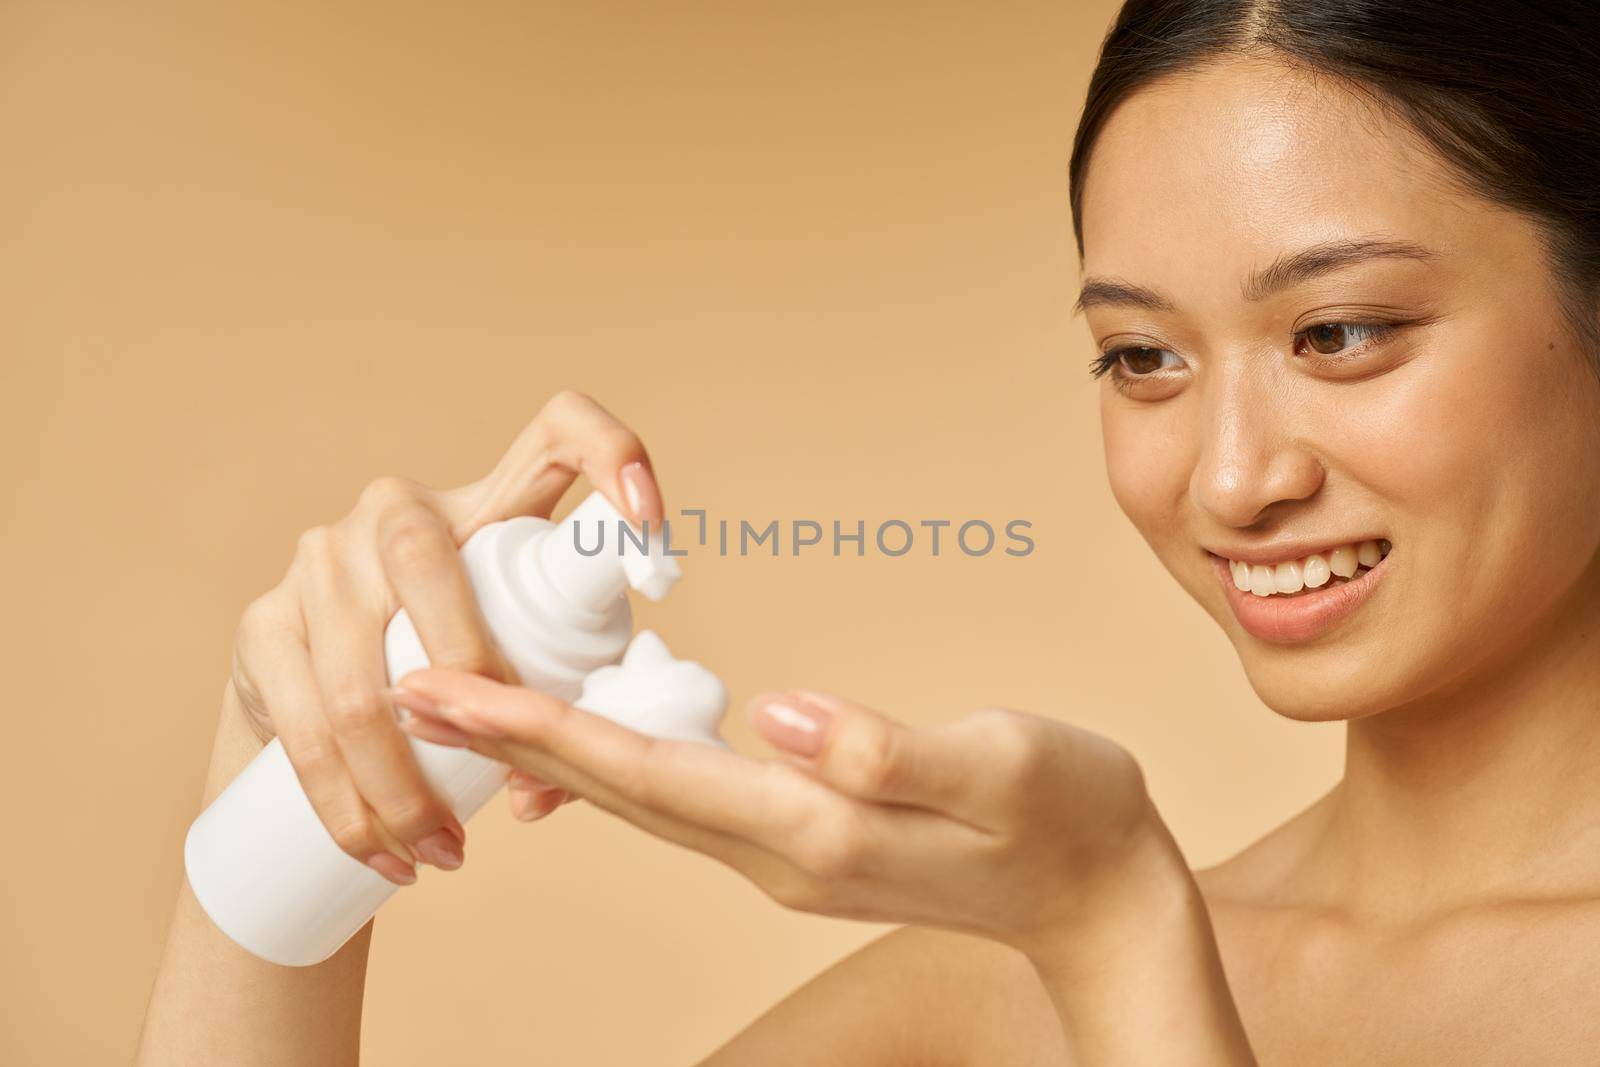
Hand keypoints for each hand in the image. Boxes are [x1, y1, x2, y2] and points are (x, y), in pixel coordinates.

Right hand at [226, 390, 661, 884]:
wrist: (317, 688)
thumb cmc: (454, 665)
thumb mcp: (522, 648)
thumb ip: (562, 699)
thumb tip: (554, 787)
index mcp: (488, 501)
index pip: (561, 433)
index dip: (614, 457)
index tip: (653, 531)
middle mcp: (394, 508)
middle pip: (428, 562)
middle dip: (471, 677)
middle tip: (504, 770)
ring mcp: (318, 558)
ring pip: (360, 675)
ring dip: (405, 786)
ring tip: (444, 853)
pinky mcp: (261, 621)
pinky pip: (304, 723)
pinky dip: (347, 806)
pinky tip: (381, 852)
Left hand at [382, 674, 1188, 956]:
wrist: (1102, 893)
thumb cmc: (1067, 812)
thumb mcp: (1000, 763)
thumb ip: (884, 746)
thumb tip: (772, 712)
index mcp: (812, 826)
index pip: (648, 773)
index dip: (539, 731)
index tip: (446, 693)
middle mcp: (777, 851)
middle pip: (617, 791)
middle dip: (508, 739)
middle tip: (407, 689)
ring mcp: (786, 854)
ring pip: (641, 798)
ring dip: (547, 754)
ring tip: (469, 708)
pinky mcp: (802, 839)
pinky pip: (681, 800)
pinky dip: (613, 766)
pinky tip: (582, 745)